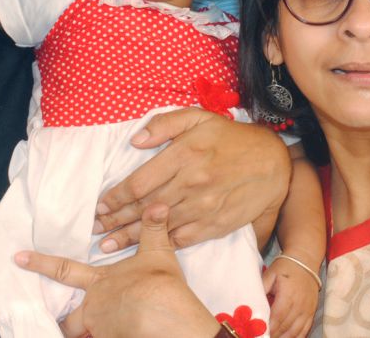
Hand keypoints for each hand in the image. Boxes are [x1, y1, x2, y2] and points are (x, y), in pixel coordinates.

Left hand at [16, 204, 219, 337]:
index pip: (63, 269)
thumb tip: (159, 204)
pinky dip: (114, 337)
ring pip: (87, 335)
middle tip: (60, 325)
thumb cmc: (158, 285)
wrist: (165, 318)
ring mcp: (101, 329)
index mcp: (99, 282)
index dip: (39, 264)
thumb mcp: (158, 253)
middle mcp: (94, 308)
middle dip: (64, 324)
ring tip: (105, 331)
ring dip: (91, 334)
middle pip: (69, 321)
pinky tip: (125, 335)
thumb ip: (154, 229)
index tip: (18, 258)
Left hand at [93, 108, 291, 250]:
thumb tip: (135, 140)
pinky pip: (183, 238)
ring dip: (132, 238)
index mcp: (184, 155)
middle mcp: (192, 183)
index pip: (140, 182)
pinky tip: (144, 251)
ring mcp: (204, 206)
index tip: (100, 207)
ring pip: (160, 226)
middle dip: (116, 221)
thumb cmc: (231, 138)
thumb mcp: (198, 118)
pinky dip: (162, 245)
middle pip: (145, 207)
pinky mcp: (216, 224)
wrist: (273, 163)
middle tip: (95, 231)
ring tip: (108, 247)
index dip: (116, 197)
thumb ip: (165, 124)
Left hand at [262, 256, 318, 337]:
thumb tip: (252, 302)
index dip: (268, 328)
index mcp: (288, 295)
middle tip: (261, 337)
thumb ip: (262, 288)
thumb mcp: (270, 273)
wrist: (305, 261)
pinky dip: (295, 337)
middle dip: (273, 335)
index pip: (277, 317)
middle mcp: (300, 305)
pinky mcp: (312, 313)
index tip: (257, 333)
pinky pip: (304, 330)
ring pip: (295, 332)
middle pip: (285, 327)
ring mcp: (307, 310)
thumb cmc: (285, 267)